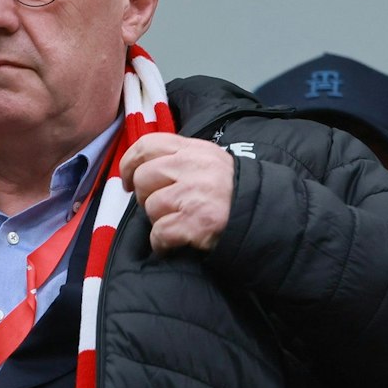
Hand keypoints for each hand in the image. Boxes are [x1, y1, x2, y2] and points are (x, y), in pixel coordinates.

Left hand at [118, 133, 234, 253]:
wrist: (261, 218)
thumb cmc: (229, 194)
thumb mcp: (209, 163)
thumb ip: (178, 159)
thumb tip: (138, 169)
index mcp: (194, 150)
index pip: (148, 144)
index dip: (129, 163)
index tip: (126, 180)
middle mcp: (194, 167)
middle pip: (143, 178)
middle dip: (145, 197)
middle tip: (161, 208)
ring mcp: (195, 194)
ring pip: (150, 207)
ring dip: (158, 221)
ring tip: (177, 223)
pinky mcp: (197, 221)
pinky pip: (159, 233)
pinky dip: (162, 243)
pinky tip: (173, 242)